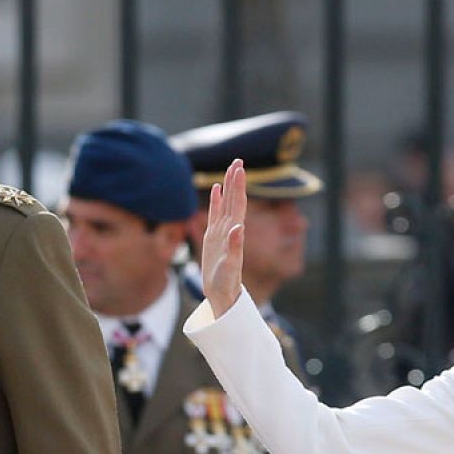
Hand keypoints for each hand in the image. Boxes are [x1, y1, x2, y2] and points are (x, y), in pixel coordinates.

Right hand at [201, 159, 246, 317]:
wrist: (222, 294)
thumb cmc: (226, 283)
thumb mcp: (230, 267)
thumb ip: (235, 247)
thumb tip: (238, 227)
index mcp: (234, 233)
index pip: (238, 205)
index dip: (239, 187)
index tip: (240, 168)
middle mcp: (230, 229)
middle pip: (234, 200)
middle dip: (236, 180)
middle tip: (238, 160)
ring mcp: (221, 231)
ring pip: (226, 203)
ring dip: (229, 186)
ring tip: (231, 168)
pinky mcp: (214, 237)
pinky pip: (216, 213)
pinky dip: (216, 200)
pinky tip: (217, 189)